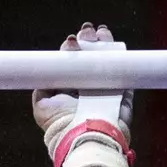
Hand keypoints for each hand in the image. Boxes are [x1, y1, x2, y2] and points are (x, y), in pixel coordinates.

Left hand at [31, 22, 133, 152]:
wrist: (85, 136)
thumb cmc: (62, 124)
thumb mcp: (43, 105)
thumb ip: (43, 87)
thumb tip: (47, 67)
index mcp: (70, 90)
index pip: (72, 64)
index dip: (72, 50)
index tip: (73, 39)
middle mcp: (87, 89)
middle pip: (90, 59)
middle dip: (88, 42)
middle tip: (87, 30)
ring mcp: (105, 90)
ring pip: (106, 62)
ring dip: (104, 44)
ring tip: (101, 31)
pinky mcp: (122, 95)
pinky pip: (123, 72)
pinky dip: (121, 58)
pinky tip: (116, 44)